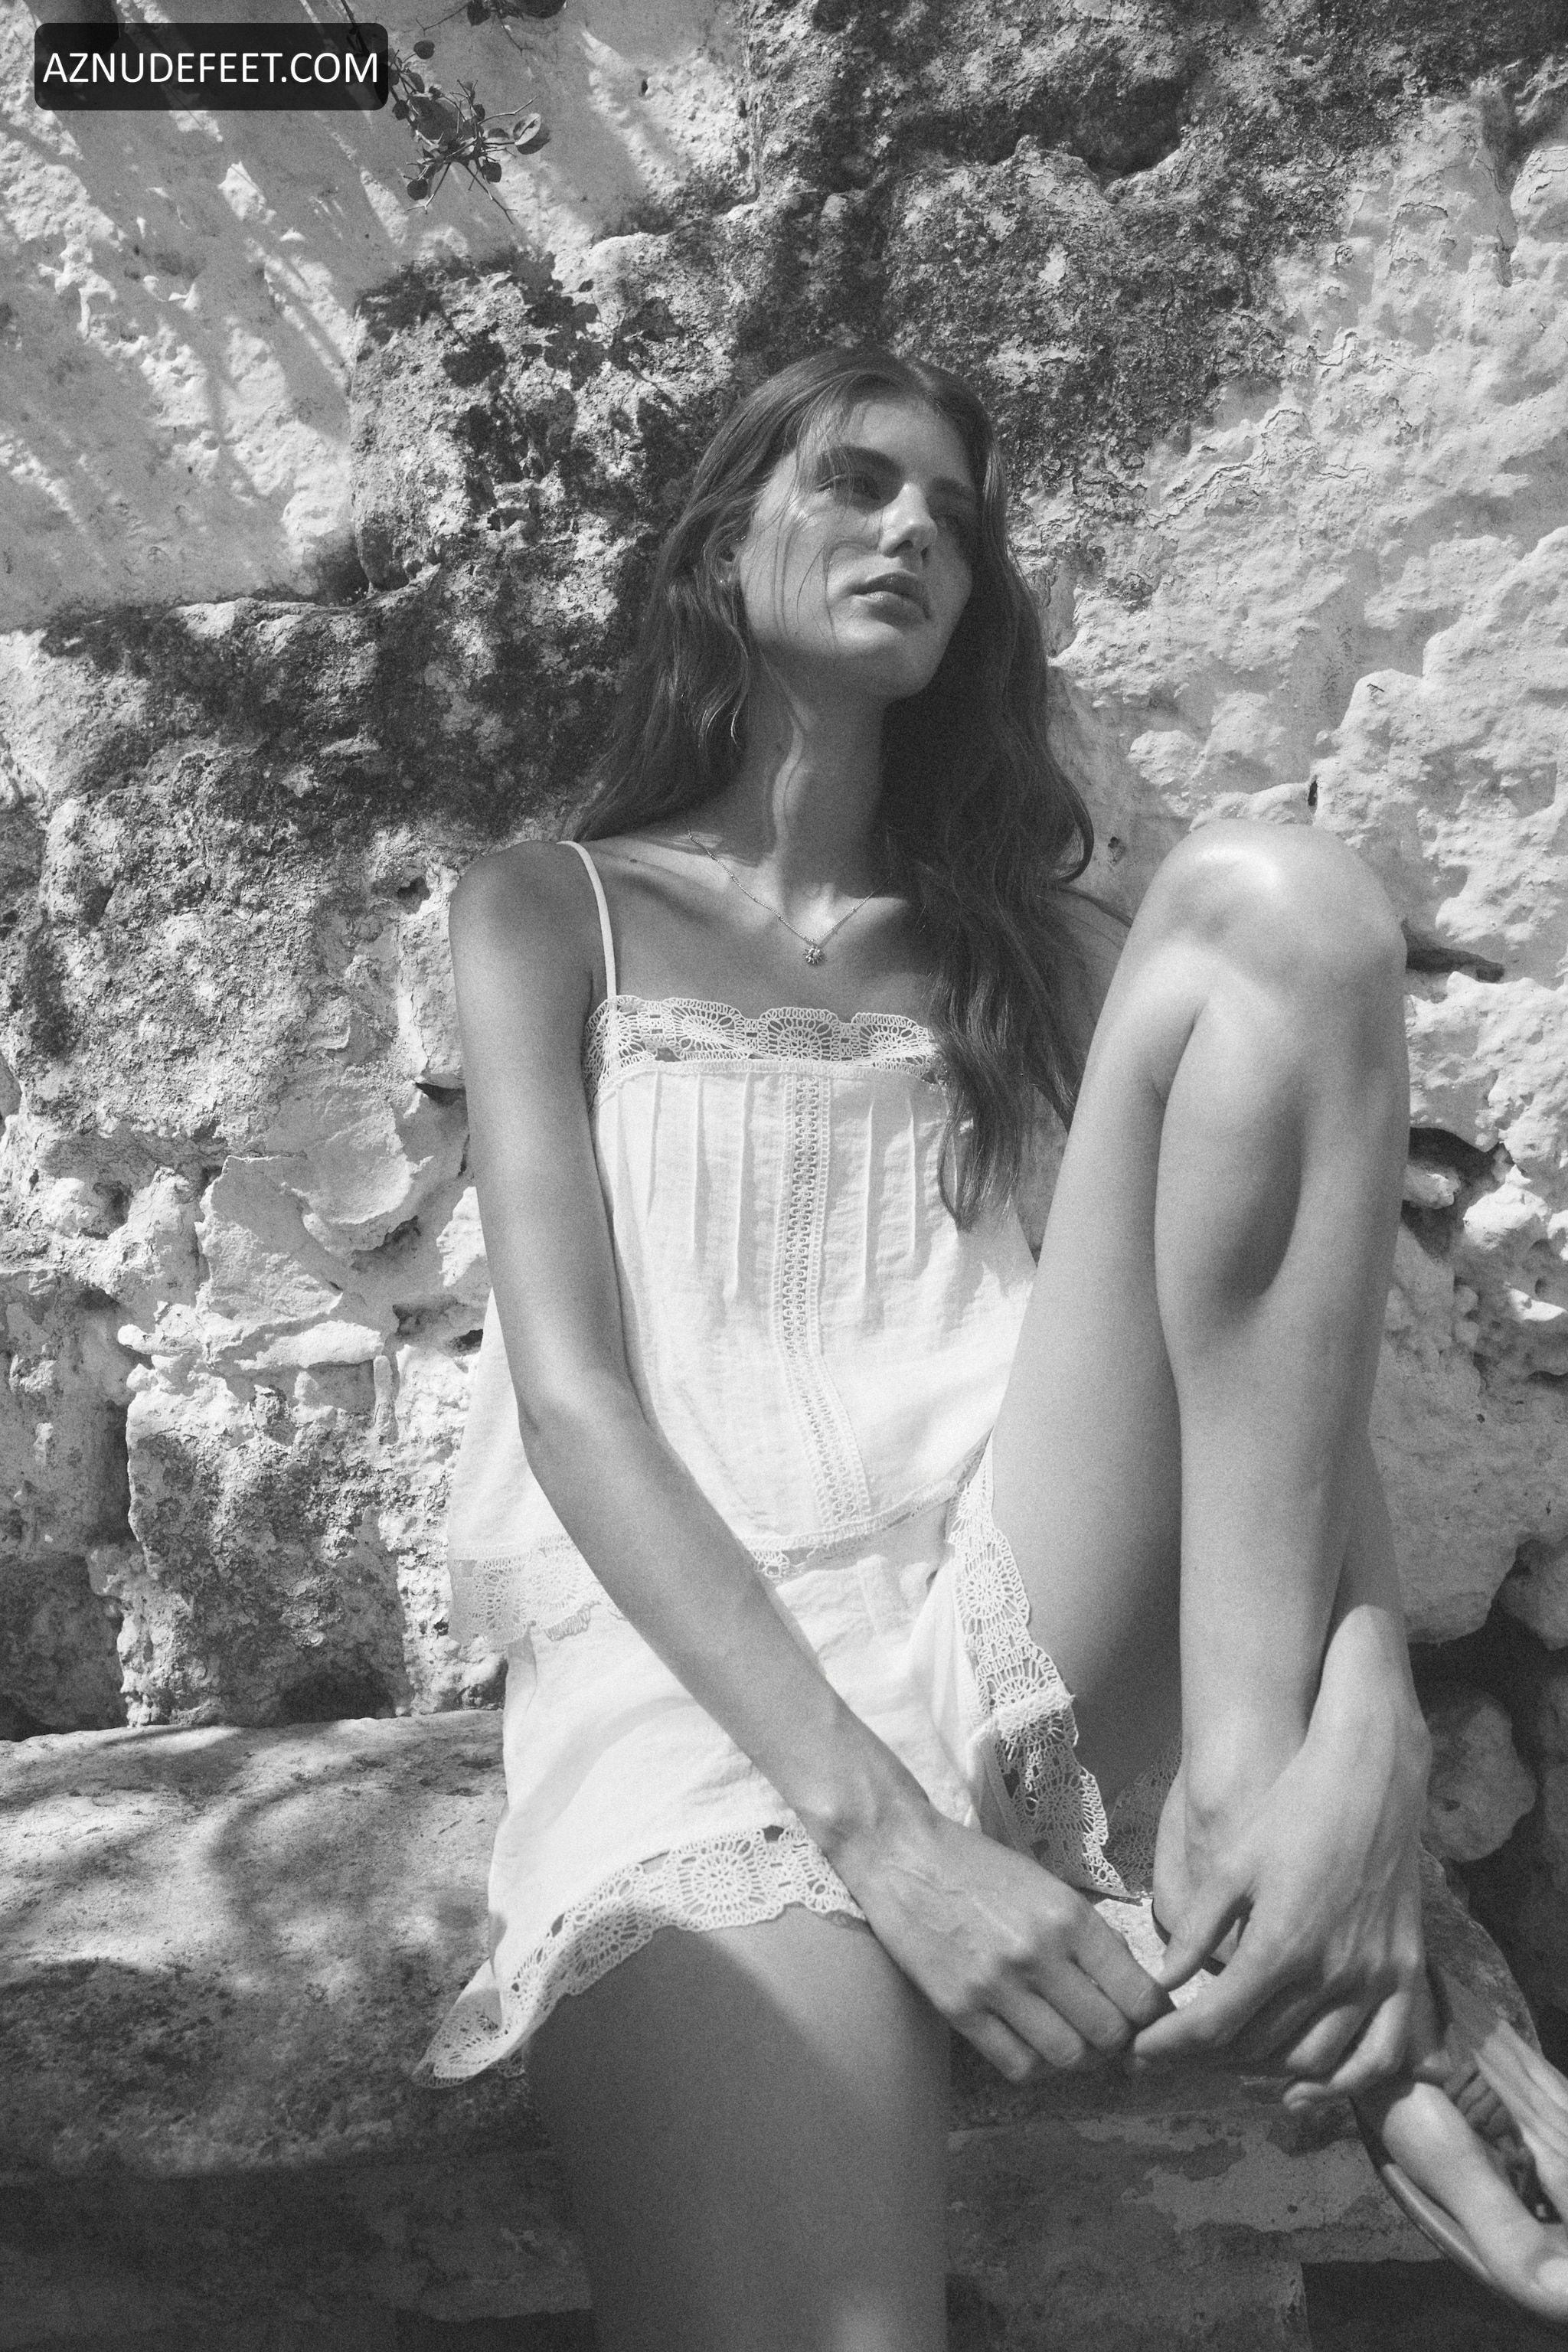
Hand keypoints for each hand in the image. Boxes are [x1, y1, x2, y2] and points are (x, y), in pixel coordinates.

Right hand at [833, 1802, 1168, 2082]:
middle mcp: (1039, 1953)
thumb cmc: (979, 1867)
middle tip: (1105, 2031)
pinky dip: (1034, 2063)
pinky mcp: (960, 2008)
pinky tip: (1030, 2041)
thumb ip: (1089, 1934)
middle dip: (1116, 2040)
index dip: (1150, 2017)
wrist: (904, 1856)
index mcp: (1069, 1916)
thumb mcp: (1046, 1885)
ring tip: (1068, 2037)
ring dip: (1076, 2056)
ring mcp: (997, 1985)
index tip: (1145, 2020)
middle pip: (1108, 2033)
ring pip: (1067, 2056)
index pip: (1137, 1994)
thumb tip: (1130, 1985)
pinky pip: (1017, 2064)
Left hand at [1130, 1698, 1427, 2095]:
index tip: (1142, 2051)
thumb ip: (1199, 1927)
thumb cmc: (1292, 1811)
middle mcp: (1330, 1973)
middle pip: (1259, 2046)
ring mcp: (1374, 1979)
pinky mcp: (1406, 1975)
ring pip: (1313, 2060)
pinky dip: (1342, 2083)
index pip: (1215, 2023)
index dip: (1172, 2045)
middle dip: (1208, 2058)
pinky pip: (1379, 2055)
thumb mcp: (1233, 1863)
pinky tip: (1304, 2088)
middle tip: (1176, 2051)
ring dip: (1264, 2070)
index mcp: (1280, 1944)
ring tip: (1227, 2059)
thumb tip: (1163, 1979)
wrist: (1370, 1780)